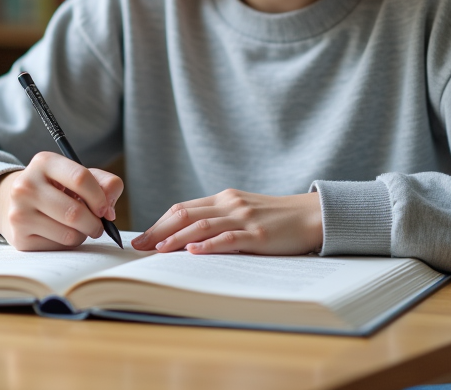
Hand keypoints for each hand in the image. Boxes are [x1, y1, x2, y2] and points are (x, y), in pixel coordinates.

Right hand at [0, 152, 122, 251]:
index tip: (104, 208)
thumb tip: (109, 211)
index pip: (80, 178)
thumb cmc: (58, 188)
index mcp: (44, 162)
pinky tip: (61, 233)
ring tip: (78, 227)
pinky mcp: (19, 238)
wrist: (17, 203)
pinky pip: (58, 247)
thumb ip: (105, 184)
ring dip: (82, 234)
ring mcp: (19, 213)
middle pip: (75, 212)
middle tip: (98, 225)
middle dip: (95, 223)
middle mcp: (26, 185)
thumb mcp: (79, 176)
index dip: (100, 197)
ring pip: (69, 234)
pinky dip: (68, 244)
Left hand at [131, 190, 322, 255]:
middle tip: (139, 247)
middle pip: (186, 215)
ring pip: (202, 226)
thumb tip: (186, 238)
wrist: (311, 215)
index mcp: (224, 199)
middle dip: (159, 231)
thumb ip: (219, 219)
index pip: (183, 208)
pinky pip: (229, 239)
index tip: (141, 238)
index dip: (159, 222)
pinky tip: (193, 252)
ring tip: (157, 249)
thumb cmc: (275, 218)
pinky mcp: (259, 235)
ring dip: (176, 238)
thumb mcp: (243, 212)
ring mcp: (244, 219)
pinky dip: (209, 245)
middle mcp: (230, 204)